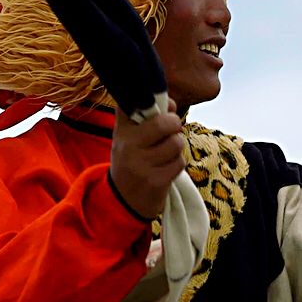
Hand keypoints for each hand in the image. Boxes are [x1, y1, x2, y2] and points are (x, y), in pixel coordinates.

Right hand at [109, 98, 185, 219]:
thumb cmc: (132, 160)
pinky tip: (166, 167)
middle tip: (172, 129)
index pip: (138, 103)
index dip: (160, 103)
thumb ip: (146, 116)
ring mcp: (141, 165)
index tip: (165, 109)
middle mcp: (128, 146)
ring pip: (176, 143)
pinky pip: (179, 162)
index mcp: (122, 131)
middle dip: (175, 124)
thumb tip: (170, 103)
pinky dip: (177, 163)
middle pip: (165, 123)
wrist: (124, 199)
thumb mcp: (129, 136)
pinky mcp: (155, 181)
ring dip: (177, 147)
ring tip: (167, 152)